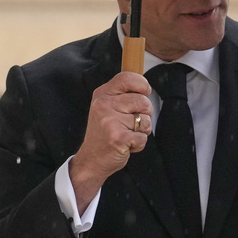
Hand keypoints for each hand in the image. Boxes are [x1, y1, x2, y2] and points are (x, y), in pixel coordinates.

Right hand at [69, 71, 152, 210]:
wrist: (91, 159)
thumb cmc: (104, 132)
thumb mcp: (106, 107)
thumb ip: (121, 95)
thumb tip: (145, 87)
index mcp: (102, 94)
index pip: (127, 78)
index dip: (142, 84)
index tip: (145, 92)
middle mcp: (104, 104)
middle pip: (142, 100)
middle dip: (144, 113)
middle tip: (131, 123)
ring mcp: (110, 121)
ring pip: (145, 120)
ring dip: (141, 131)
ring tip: (127, 134)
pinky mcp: (118, 137)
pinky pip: (143, 137)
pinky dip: (139, 144)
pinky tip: (126, 145)